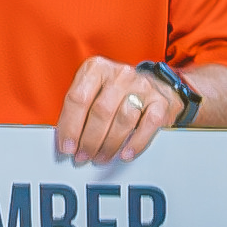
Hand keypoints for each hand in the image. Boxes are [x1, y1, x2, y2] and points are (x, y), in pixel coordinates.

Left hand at [54, 59, 183, 165]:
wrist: (157, 87)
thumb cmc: (118, 93)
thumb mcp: (94, 91)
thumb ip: (79, 110)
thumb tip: (65, 140)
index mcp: (96, 68)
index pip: (77, 98)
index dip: (69, 127)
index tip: (66, 147)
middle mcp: (120, 74)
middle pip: (100, 111)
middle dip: (89, 140)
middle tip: (83, 156)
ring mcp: (142, 86)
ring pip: (122, 120)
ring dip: (109, 145)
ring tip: (101, 157)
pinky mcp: (161, 102)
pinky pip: (147, 126)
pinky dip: (135, 143)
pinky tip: (125, 154)